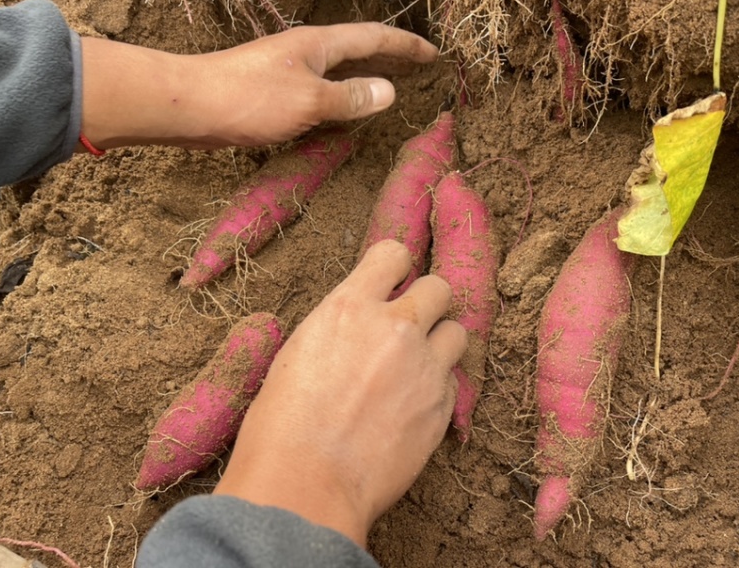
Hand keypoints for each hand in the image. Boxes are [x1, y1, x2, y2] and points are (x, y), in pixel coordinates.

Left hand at [79, 23, 437, 150]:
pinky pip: (320, 90)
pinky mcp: (273, 91)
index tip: (434, 54)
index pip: (373, 38)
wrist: (190, 106)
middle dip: (390, 58)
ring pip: (338, 70)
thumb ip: (350, 97)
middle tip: (419, 68)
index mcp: (319, 44)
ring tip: (389, 89)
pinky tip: (341, 115)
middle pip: (357, 49)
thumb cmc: (249, 99)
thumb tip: (389, 90)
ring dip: (366, 78)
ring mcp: (288, 70)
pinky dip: (341, 98)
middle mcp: (305, 51)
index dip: (406, 45)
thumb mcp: (309, 100)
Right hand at [213, 240, 465, 545]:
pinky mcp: (442, 407)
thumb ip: (341, 328)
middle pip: (439, 287)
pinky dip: (439, 386)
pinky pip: (454, 380)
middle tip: (408, 327)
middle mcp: (394, 327)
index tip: (390, 282)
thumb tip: (360, 326)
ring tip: (415, 366)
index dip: (394, 267)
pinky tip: (412, 405)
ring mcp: (424, 367)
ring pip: (457, 331)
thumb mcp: (298, 353)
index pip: (393, 253)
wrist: (305, 485)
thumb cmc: (281, 425)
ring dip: (439, 342)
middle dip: (426, 302)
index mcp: (349, 307)